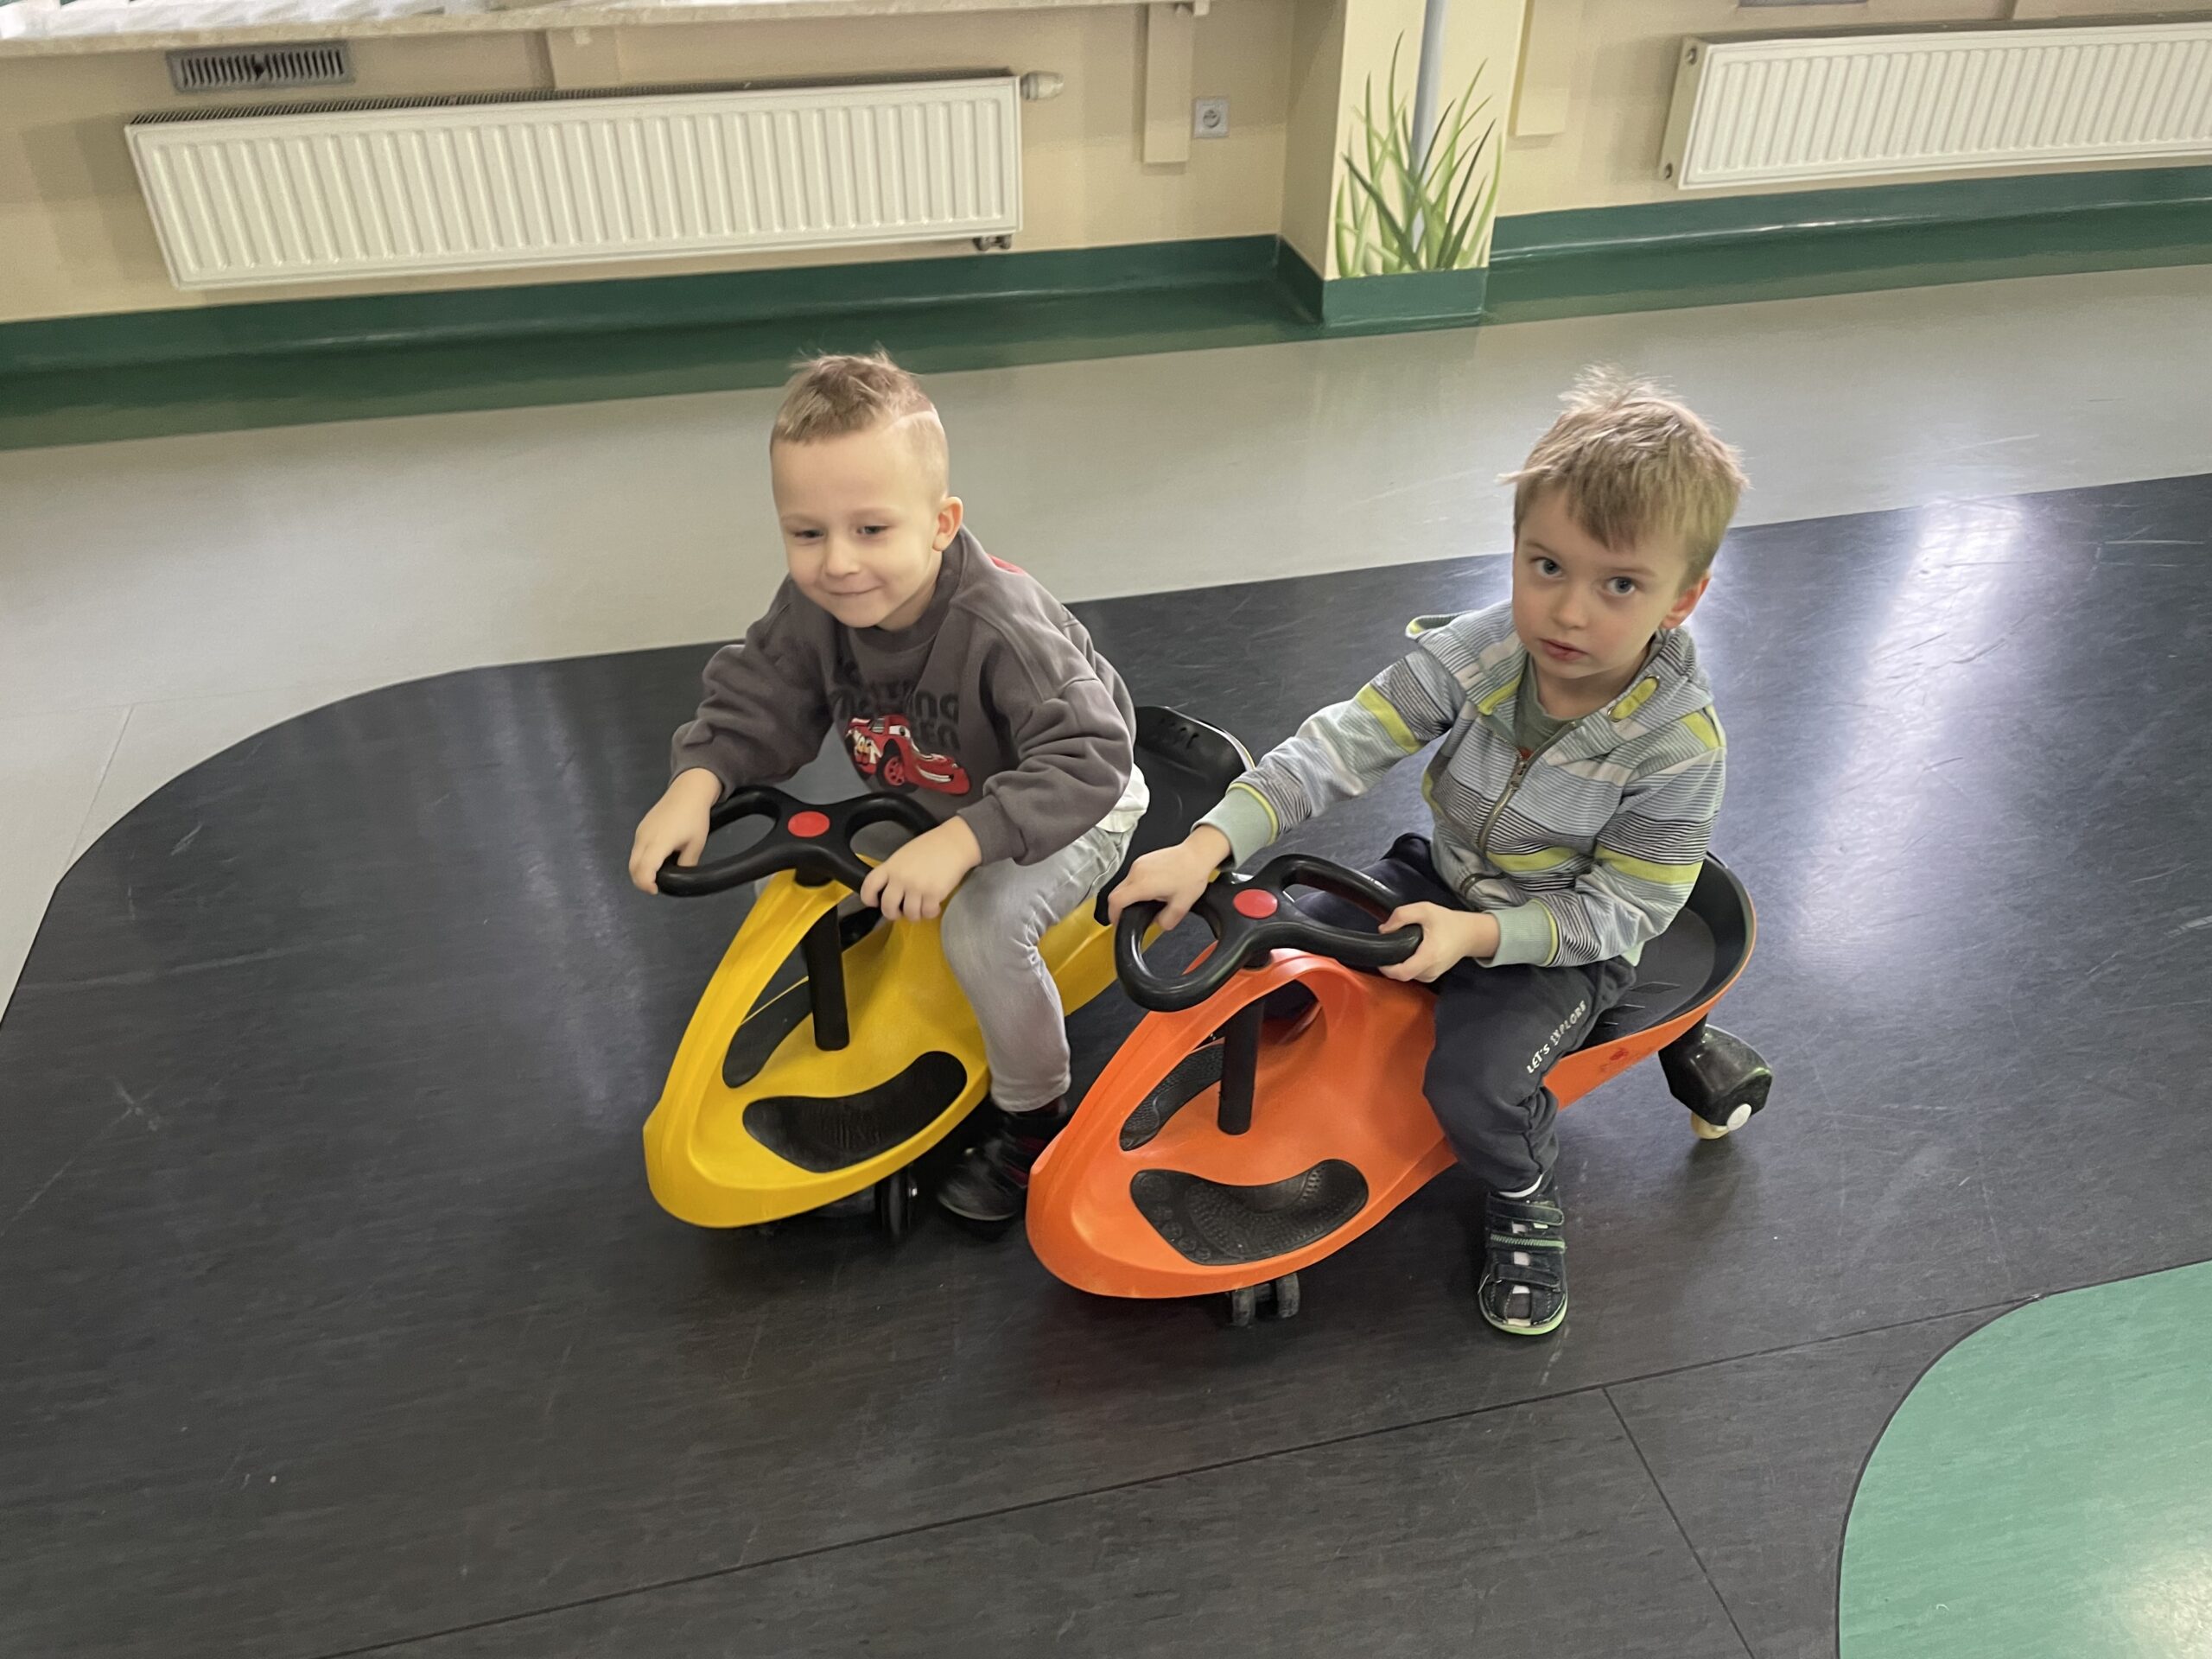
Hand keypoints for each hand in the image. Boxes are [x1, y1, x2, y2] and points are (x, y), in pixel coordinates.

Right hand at [629, 768, 723, 892]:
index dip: (646, 884)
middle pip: (633, 867)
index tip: (656, 890)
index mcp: (659, 842)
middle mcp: (644, 837)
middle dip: (641, 881)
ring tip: (657, 875)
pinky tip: (656, 861)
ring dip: (640, 871)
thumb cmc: (695, 817)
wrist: (688, 791)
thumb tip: (679, 875)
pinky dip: (641, 860)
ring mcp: (640, 832)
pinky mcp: (641, 828)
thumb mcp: (696, 845)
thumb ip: (686, 864)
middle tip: (656, 887)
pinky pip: (636, 849)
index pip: (644, 869)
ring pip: (633, 859)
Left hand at [859, 817, 982, 920]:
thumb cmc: (931, 847)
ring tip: (921, 908)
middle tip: (901, 912)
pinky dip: (931, 912)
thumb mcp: (904, 855)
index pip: (869, 886)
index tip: (874, 903)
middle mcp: (900, 878)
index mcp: (891, 866)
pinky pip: (927, 913)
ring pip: (909, 913)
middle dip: (893, 914)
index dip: (868, 898)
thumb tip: (892, 890)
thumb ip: (895, 871)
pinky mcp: (933, 894)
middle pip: (887, 906)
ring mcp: (917, 887)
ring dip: (915, 914)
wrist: (954, 843)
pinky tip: (934, 906)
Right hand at [1108, 827, 1231, 929]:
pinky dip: (1135, 886)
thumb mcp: (1182, 906)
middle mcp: (1137, 871)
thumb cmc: (1191, 874)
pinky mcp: (1142, 860)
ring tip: (1146, 901)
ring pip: (1123, 884)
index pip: (1115, 901)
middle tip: (1130, 915)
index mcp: (1143, 884)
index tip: (1118, 922)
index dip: (1113, 915)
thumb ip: (1166, 921)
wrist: (1198, 854)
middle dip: (1119, 907)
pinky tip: (1151, 889)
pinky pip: (1131, 876)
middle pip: (1115, 893)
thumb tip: (1158, 924)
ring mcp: (1138, 863)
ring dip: (1129, 896)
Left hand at [1378, 903, 1500, 982]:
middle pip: (1401, 974)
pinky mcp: (1432, 976)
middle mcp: (1431, 970)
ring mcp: (1432, 976)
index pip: (1402, 973)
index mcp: (1429, 956)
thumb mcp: (1424, 909)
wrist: (1469, 934)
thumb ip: (1401, 916)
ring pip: (1406, 975)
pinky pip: (1413, 974)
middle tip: (1392, 944)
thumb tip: (1383, 930)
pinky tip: (1411, 952)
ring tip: (1403, 945)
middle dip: (1392, 961)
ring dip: (1400, 963)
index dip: (1386, 968)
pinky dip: (1408, 964)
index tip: (1380, 955)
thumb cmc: (1447, 921)